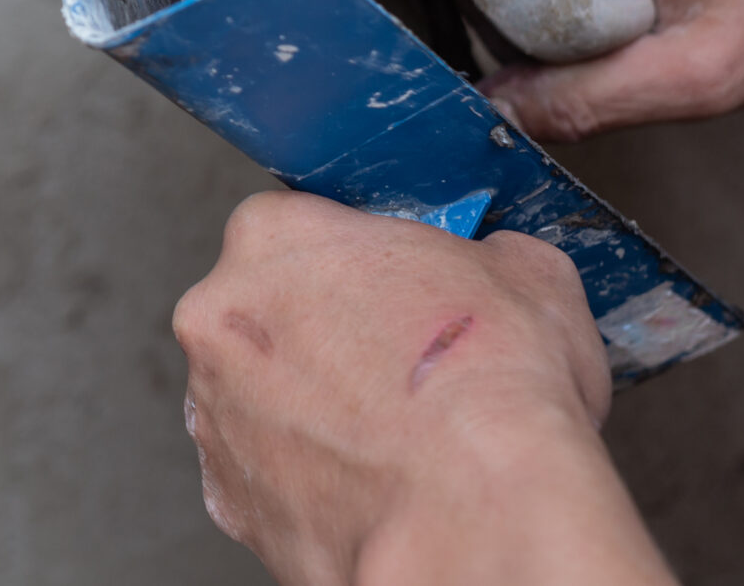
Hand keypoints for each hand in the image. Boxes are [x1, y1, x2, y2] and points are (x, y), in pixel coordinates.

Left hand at [172, 191, 671, 585]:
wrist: (473, 516)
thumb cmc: (489, 393)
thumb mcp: (529, 274)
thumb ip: (489, 255)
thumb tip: (500, 265)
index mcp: (273, 237)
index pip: (306, 228)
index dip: (362, 264)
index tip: (397, 295)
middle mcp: (219, 317)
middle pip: (269, 311)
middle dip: (324, 335)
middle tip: (397, 369)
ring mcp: (215, 411)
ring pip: (261, 396)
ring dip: (311, 409)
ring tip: (392, 438)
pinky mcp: (228, 498)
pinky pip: (266, 475)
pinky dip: (309, 479)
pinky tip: (369, 485)